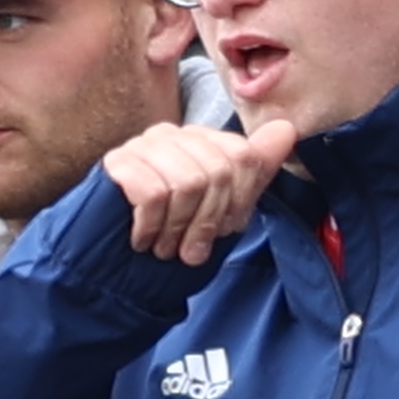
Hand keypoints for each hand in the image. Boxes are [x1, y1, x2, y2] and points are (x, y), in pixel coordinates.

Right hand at [101, 118, 293, 265]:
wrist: (112, 270)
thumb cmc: (169, 240)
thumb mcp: (222, 212)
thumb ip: (253, 172)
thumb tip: (286, 128)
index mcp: (201, 141)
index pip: (243, 156)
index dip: (238, 203)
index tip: (221, 232)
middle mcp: (173, 136)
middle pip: (219, 170)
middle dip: (208, 222)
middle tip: (188, 248)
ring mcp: (142, 146)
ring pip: (188, 182)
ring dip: (178, 229)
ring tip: (164, 246)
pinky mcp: (116, 163)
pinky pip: (153, 193)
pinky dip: (152, 227)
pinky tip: (142, 240)